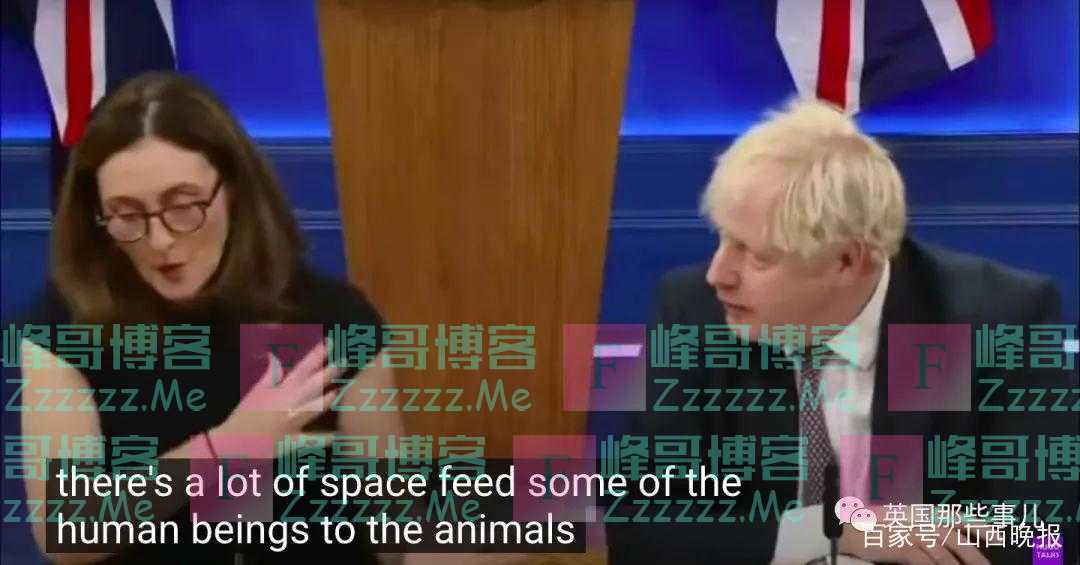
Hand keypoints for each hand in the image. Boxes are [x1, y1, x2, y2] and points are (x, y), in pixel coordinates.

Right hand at [213, 341, 343, 441]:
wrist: (233, 441)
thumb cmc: (246, 415)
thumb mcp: (257, 391)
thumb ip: (271, 374)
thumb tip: (275, 356)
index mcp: (280, 388)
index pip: (302, 366)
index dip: (318, 354)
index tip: (330, 342)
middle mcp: (288, 402)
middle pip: (314, 383)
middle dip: (331, 371)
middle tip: (344, 362)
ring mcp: (292, 422)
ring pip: (316, 407)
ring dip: (329, 398)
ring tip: (339, 391)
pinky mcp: (293, 442)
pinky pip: (313, 441)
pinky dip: (326, 438)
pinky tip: (338, 434)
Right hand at [838, 507, 989, 564]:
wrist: (851, 529)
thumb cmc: (878, 526)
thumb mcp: (905, 520)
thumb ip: (926, 526)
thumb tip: (950, 537)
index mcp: (925, 512)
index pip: (958, 517)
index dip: (980, 526)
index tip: (999, 537)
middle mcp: (922, 520)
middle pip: (956, 538)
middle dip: (975, 555)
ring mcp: (912, 533)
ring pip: (944, 553)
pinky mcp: (902, 546)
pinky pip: (925, 561)